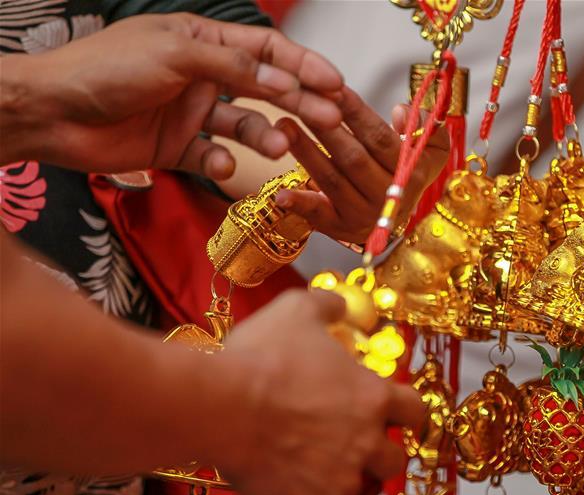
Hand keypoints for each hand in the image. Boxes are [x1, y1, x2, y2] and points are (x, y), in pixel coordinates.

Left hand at [0, 13, 343, 178]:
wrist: (52, 114)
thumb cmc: (105, 69)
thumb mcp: (175, 55)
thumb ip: (233, 65)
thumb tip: (283, 76)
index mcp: (203, 42)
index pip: (267, 49)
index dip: (304, 65)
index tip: (334, 84)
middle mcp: (203, 76)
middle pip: (265, 89)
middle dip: (300, 103)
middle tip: (329, 120)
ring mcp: (192, 114)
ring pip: (245, 126)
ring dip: (265, 136)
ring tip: (280, 147)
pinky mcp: (178, 149)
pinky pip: (213, 158)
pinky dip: (221, 165)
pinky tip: (221, 166)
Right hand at [219, 289, 423, 494]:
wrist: (220, 404)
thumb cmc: (260, 356)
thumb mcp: (296, 311)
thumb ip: (326, 306)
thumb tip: (340, 303)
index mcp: (371, 396)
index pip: (416, 411)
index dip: (410, 415)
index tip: (399, 417)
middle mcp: (365, 440)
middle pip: (396, 460)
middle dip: (381, 455)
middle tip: (357, 448)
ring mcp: (340, 477)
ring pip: (362, 493)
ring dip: (348, 485)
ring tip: (324, 475)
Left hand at [273, 87, 449, 243]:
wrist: (396, 214)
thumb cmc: (406, 169)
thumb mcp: (429, 147)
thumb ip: (425, 125)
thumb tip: (400, 112)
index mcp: (410, 172)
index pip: (379, 137)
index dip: (355, 112)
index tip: (331, 88)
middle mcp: (389, 197)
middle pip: (352, 158)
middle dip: (325, 128)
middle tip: (299, 101)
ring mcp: (364, 216)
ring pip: (332, 180)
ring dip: (305, 152)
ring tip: (284, 125)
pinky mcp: (341, 229)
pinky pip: (318, 217)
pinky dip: (299, 205)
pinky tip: (280, 194)